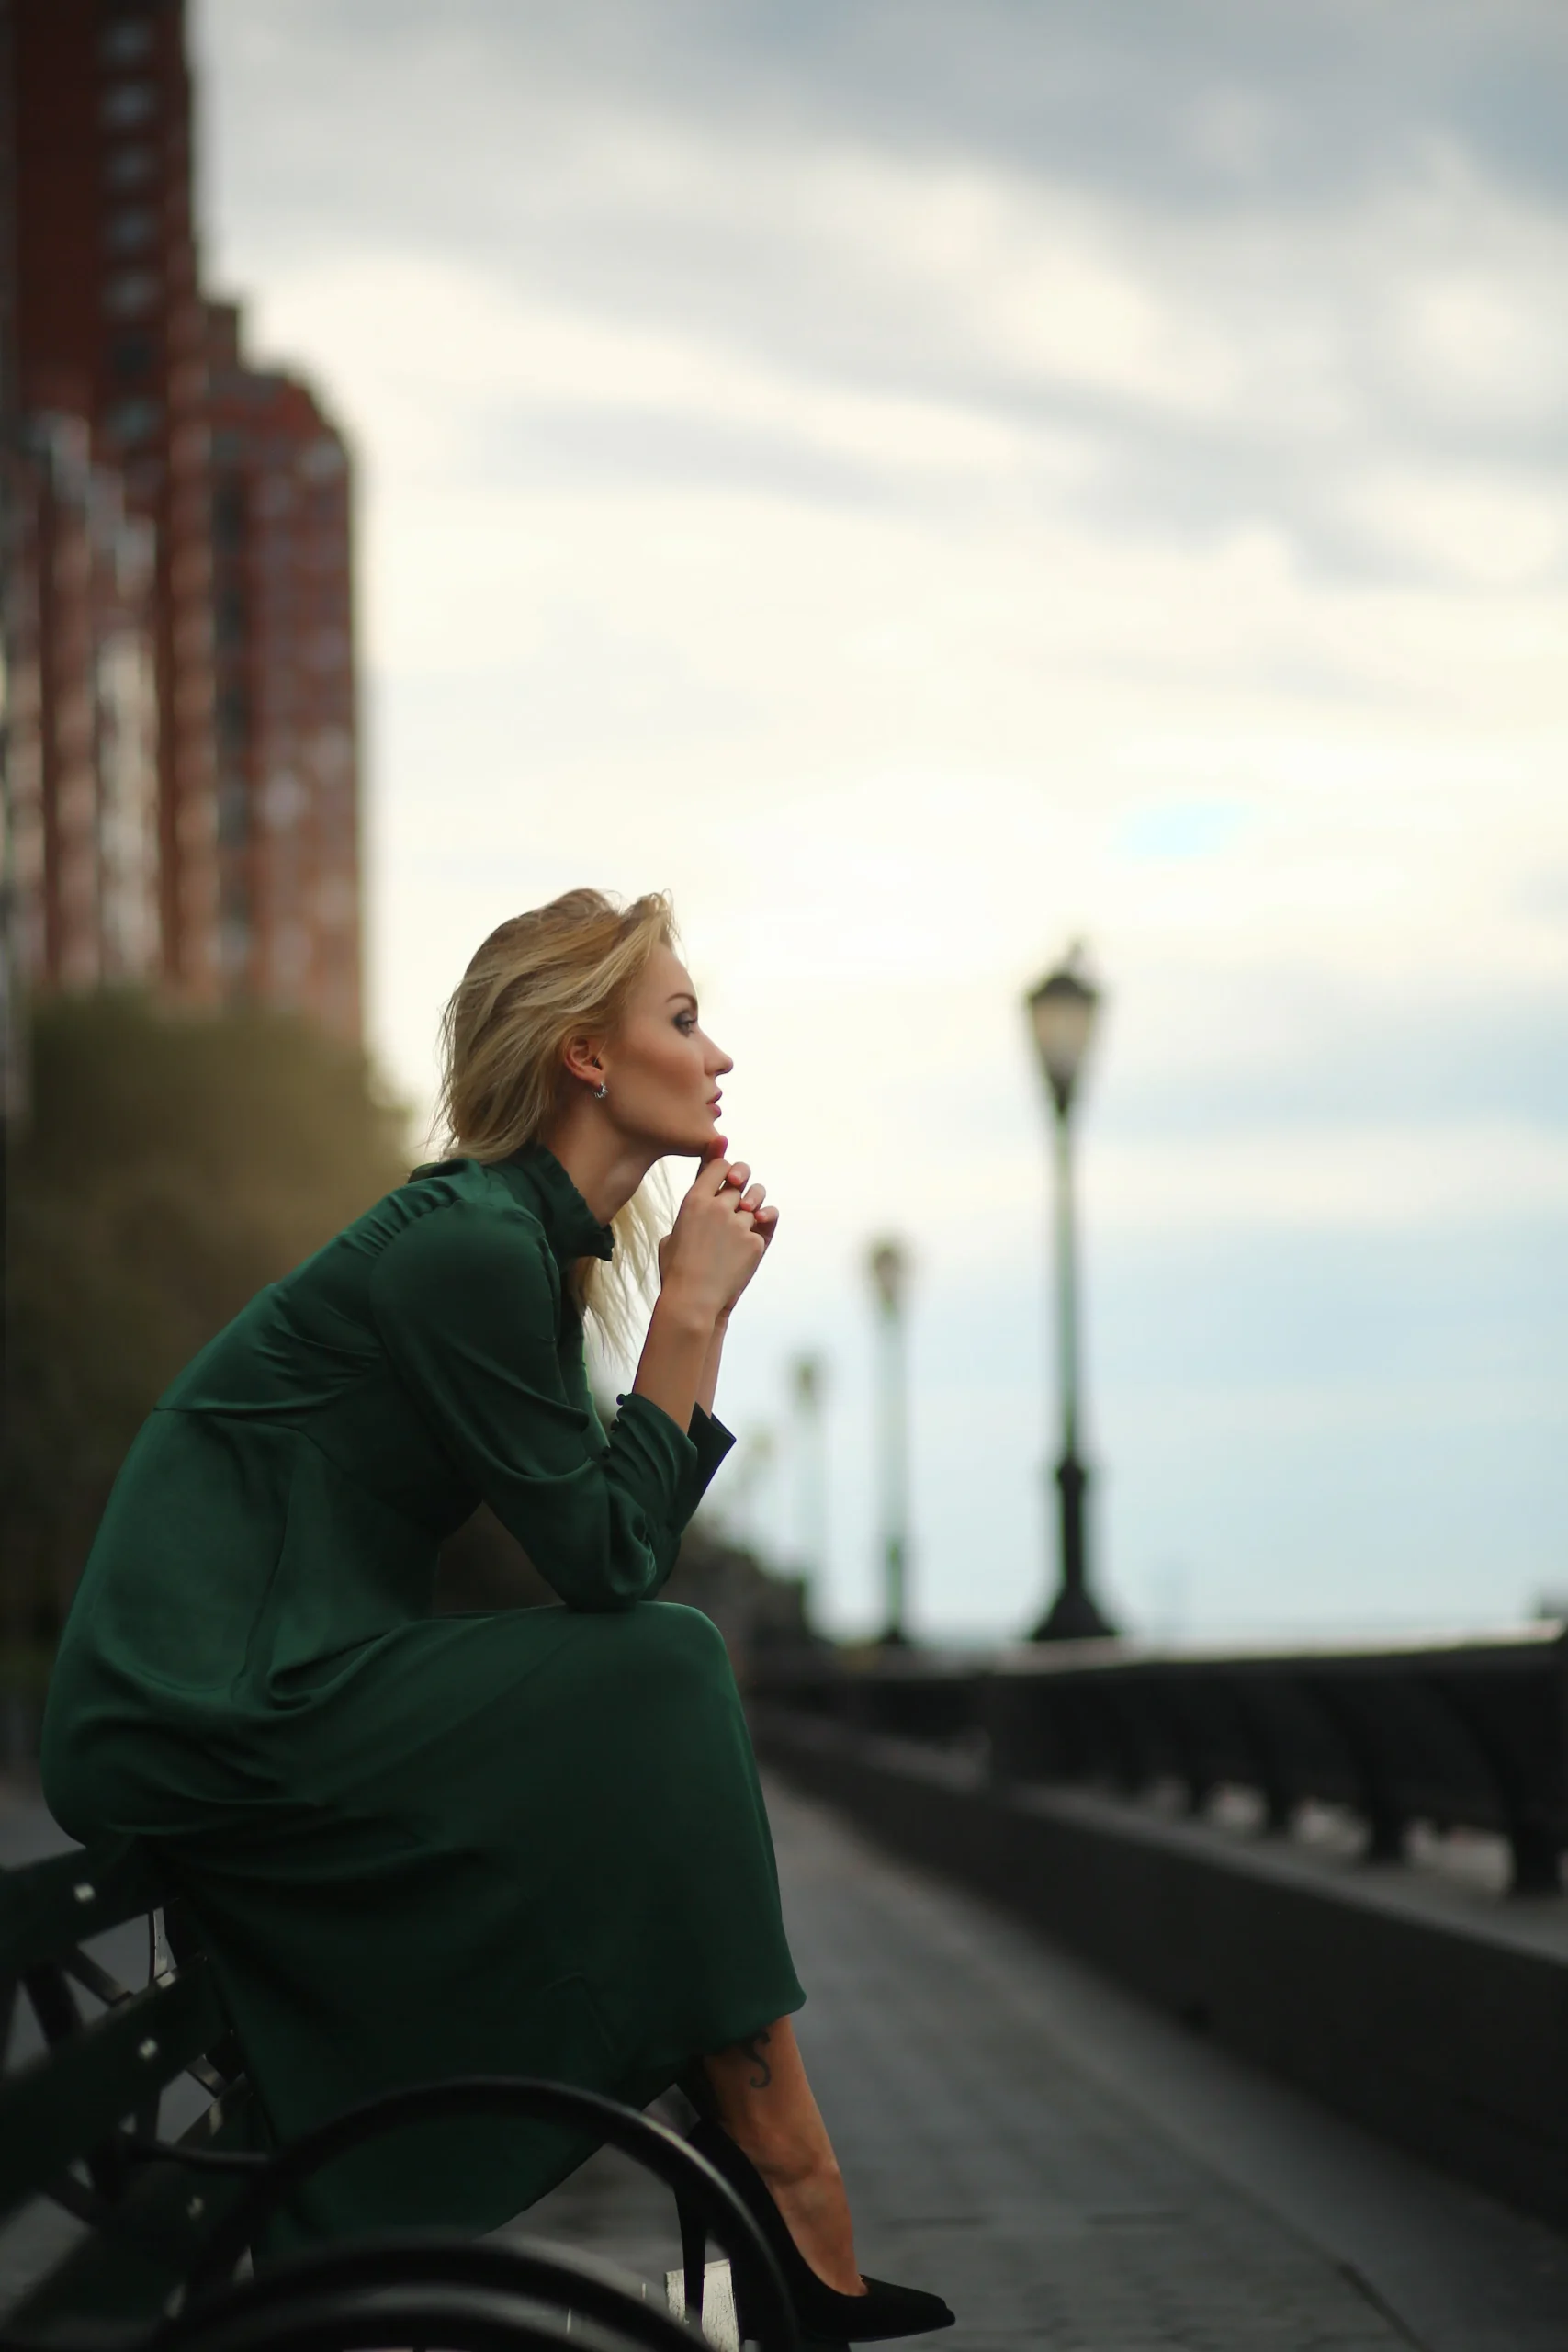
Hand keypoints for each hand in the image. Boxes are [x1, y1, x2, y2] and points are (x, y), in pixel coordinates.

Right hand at [657, 1151, 777, 1325]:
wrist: (693, 1300)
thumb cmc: (677, 1270)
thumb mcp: (672, 1234)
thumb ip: (691, 1212)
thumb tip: (703, 1199)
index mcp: (694, 1200)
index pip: (720, 1165)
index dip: (727, 1169)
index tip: (729, 1178)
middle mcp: (718, 1207)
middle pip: (741, 1183)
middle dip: (741, 1192)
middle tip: (739, 1203)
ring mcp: (739, 1224)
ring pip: (756, 1204)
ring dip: (752, 1212)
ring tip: (743, 1224)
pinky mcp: (755, 1242)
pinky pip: (763, 1229)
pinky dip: (756, 1237)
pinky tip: (743, 1250)